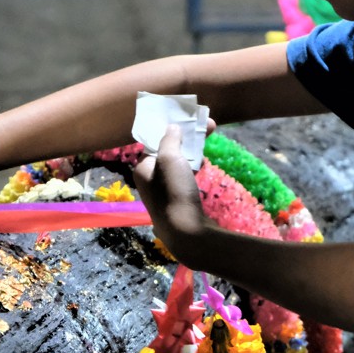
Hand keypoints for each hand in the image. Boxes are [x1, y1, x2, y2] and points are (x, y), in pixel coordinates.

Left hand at [133, 124, 214, 263]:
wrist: (186, 232)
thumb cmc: (174, 191)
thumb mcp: (170, 159)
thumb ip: (170, 140)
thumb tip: (172, 128)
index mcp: (142, 168)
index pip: (155, 141)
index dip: (173, 128)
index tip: (190, 120)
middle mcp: (149, 179)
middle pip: (169, 150)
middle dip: (188, 138)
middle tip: (211, 127)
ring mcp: (163, 191)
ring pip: (178, 164)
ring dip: (192, 152)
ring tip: (207, 144)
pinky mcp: (177, 201)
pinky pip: (184, 177)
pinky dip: (193, 168)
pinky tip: (202, 166)